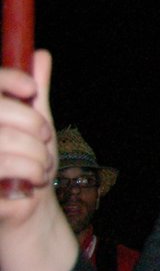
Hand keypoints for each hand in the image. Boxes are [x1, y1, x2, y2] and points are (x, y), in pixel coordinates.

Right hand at [0, 50, 57, 220]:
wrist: (24, 215)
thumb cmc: (25, 168)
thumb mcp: (33, 126)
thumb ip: (32, 96)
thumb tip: (40, 55)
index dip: (6, 80)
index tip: (32, 90)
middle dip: (32, 123)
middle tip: (45, 139)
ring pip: (3, 141)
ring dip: (36, 151)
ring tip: (42, 164)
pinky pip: (4, 165)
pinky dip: (30, 169)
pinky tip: (34, 179)